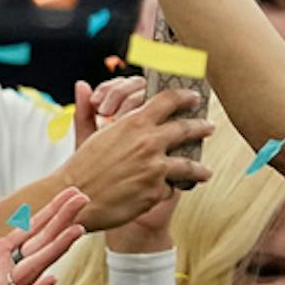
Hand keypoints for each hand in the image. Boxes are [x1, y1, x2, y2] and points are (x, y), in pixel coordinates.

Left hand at [0, 190, 88, 284]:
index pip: (29, 233)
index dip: (51, 214)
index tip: (71, 196)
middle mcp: (1, 276)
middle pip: (39, 246)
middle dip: (61, 223)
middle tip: (82, 199)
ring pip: (34, 272)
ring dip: (56, 251)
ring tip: (77, 230)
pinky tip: (51, 278)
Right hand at [60, 86, 213, 230]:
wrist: (74, 200)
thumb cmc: (80, 168)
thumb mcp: (86, 135)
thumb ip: (88, 110)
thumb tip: (82, 85)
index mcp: (134, 123)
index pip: (168, 101)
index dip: (184, 97)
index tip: (194, 98)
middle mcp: (149, 142)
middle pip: (186, 129)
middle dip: (201, 128)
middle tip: (209, 127)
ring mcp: (155, 168)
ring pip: (188, 165)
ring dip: (199, 169)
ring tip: (205, 172)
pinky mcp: (156, 191)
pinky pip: (168, 189)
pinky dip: (166, 190)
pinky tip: (167, 193)